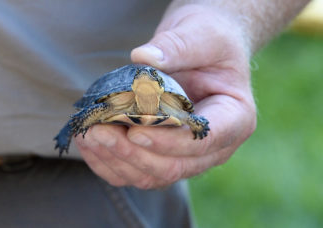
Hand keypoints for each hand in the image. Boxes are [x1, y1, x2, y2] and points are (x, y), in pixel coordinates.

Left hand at [75, 4, 255, 188]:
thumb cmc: (210, 41)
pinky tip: (87, 142)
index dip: (167, 141)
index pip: (202, 141)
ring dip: (116, 160)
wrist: (203, 50)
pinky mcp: (163, 154)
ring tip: (88, 134)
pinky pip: (135, 170)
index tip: (134, 129)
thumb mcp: (202, 34)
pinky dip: (109, 162)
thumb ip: (178, 47)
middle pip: (173, 167)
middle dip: (133, 153)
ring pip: (150, 175)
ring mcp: (187, 155)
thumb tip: (143, 58)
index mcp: (235, 119)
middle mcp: (213, 147)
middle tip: (99, 131)